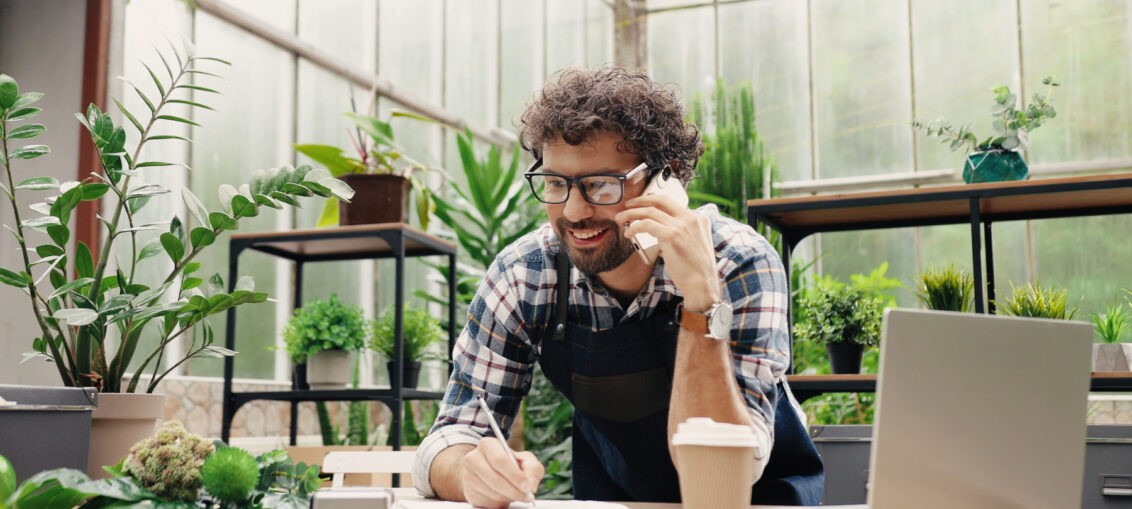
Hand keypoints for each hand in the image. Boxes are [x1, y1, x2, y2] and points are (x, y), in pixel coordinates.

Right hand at [461, 438, 543, 508]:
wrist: (491, 472)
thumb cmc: (511, 464)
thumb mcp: (526, 461)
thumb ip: (533, 469)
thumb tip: (530, 484)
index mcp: (488, 444)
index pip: (500, 460)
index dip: (515, 475)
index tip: (527, 486)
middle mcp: (473, 458)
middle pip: (495, 479)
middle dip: (513, 490)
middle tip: (526, 496)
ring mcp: (468, 475)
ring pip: (491, 492)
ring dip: (507, 497)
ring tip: (515, 494)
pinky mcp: (468, 491)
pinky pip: (485, 501)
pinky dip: (498, 502)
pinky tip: (503, 496)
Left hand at [616, 194, 720, 312]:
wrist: (702, 284)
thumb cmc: (695, 270)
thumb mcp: (694, 244)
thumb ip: (680, 234)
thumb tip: (660, 232)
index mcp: (699, 218)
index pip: (672, 204)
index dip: (654, 203)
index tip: (642, 206)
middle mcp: (691, 218)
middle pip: (661, 200)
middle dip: (641, 200)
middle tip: (628, 205)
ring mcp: (682, 226)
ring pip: (650, 211)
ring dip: (631, 214)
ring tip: (620, 219)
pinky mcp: (672, 235)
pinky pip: (646, 224)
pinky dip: (634, 227)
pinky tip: (628, 233)